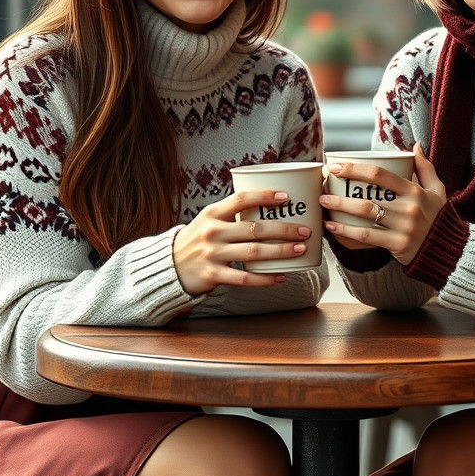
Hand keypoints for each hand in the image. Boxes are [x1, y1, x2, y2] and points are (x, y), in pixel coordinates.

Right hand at [173, 190, 311, 294]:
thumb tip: (269, 205)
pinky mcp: (214, 275)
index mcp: (212, 213)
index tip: (286, 197)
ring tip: (299, 249)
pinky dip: (265, 279)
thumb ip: (232, 214)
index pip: (241, 199)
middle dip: (284, 230)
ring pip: (254, 253)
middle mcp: (213, 232)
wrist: (170, 266)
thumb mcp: (208, 220)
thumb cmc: (198, 240)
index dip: (264, 196)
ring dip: (280, 252)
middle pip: (255, 229)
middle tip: (304, 231)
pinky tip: (281, 276)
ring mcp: (213, 254)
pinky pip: (245, 279)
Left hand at [319, 143, 446, 265]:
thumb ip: (425, 168)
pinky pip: (367, 236)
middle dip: (341, 192)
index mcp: (414, 191)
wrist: (448, 250)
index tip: (335, 167)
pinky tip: (332, 227)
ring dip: (340, 209)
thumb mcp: (437, 190)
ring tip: (323, 204)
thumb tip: (416, 146)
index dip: (355, 169)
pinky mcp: (397, 245)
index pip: (380, 174)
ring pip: (365, 215)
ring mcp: (402, 227)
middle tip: (322, 189)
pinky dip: (347, 232)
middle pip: (368, 196)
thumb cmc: (439, 217)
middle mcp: (408, 207)